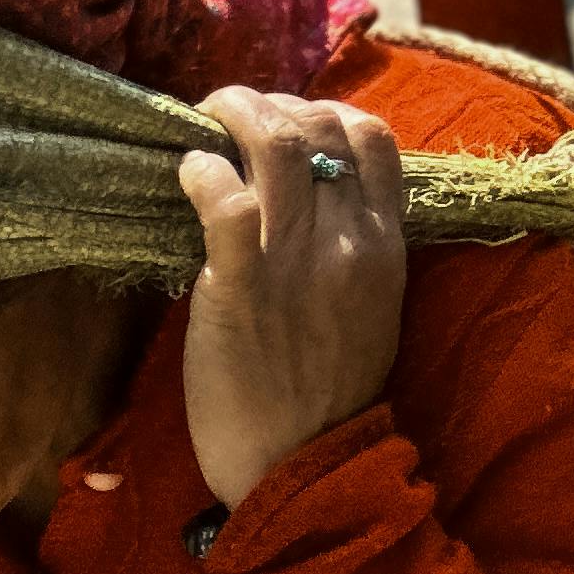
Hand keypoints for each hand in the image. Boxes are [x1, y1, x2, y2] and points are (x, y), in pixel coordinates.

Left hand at [176, 89, 405, 511]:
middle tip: (231, 116)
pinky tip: (189, 175)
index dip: (326, 110)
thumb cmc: (327, 397)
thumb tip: (311, 199)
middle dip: (269, 103)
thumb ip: (352, 252)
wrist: (303, 469)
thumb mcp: (369, 311)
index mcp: (384, 246)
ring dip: (231, 114)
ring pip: (273, 142)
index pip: (373, 139)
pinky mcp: (241, 287)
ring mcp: (295, 261)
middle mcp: (348, 241)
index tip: (288, 121)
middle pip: (318, 124)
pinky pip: (224, 199)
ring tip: (204, 124)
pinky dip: (201, 171)